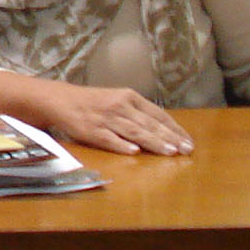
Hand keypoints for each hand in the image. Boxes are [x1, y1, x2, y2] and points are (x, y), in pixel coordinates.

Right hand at [39, 83, 194, 155]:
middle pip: (149, 124)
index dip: (174, 129)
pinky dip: (121, 145)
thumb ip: (139, 113)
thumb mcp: (118, 100)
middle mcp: (119, 106)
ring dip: (153, 142)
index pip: (158, 114)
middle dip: (170, 138)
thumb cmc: (94, 102)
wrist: (60, 99)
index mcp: (129, 97)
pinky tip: (134, 151)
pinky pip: (109, 139)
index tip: (188, 141)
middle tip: (186, 150)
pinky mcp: (91, 130)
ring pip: (134, 132)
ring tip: (169, 152)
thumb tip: (166, 130)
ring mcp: (105, 118)